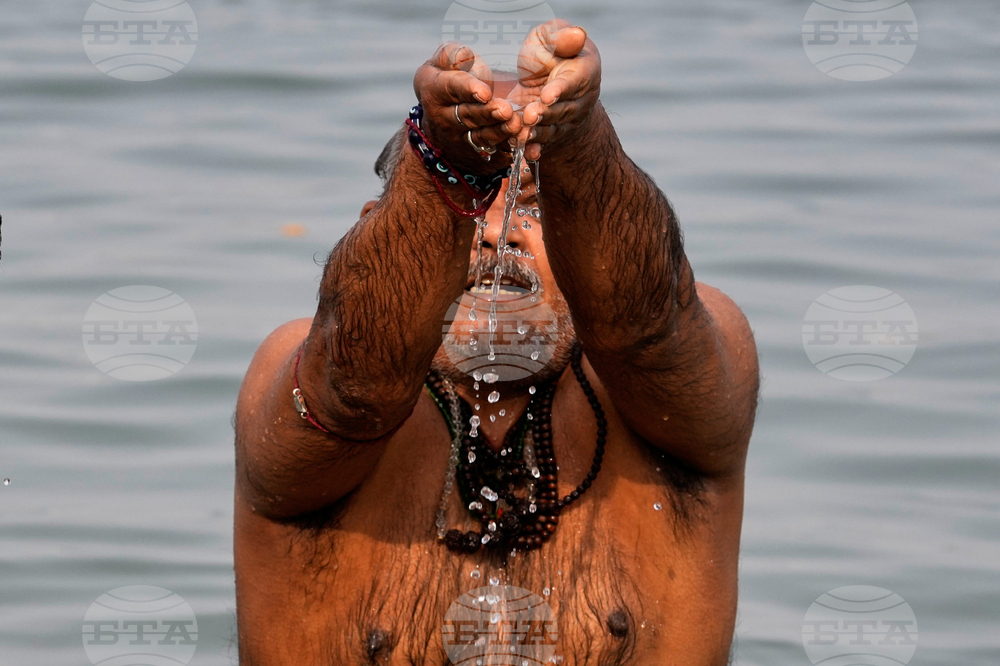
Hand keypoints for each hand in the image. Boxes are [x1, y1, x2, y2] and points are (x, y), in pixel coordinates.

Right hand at [413, 43, 522, 173]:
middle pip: (467, 116)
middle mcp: (442, 119)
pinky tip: (521, 142)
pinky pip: (493, 153)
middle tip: (505, 109)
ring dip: (499, 132)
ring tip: (515, 124)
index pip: (450, 89)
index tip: (485, 91)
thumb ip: (452, 54)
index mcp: (432, 91)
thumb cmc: (447, 79)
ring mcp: (458, 140)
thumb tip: (464, 55)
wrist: (441, 117)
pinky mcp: (475, 154)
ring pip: (480, 137)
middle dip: (487, 114)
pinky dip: (507, 149)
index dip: (468, 90)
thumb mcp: (442, 62)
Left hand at [513, 20, 600, 161]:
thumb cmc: (550, 51)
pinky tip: (527, 154)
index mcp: (585, 70)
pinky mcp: (552, 132)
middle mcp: (581, 99)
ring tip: (524, 135)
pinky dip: (535, 148)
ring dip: (538, 134)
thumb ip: (561, 35)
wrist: (545, 76)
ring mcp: (567, 119)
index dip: (561, 89)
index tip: (547, 95)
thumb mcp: (550, 36)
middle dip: (546, 114)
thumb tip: (577, 34)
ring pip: (554, 128)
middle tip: (529, 116)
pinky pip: (545, 142)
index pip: (574, 81)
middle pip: (564, 109)